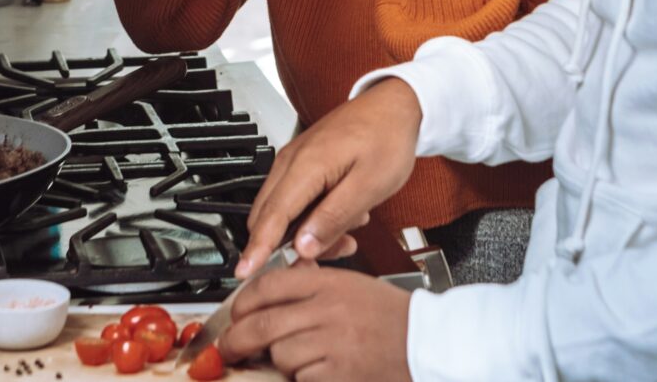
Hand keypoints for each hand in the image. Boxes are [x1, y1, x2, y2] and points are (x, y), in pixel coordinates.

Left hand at [221, 265, 411, 381]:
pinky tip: (317, 370)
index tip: (235, 315)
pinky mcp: (337, 374)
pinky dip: (302, 378)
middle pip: (261, 324)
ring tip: (298, 358)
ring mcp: (331, 343)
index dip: (242, 303)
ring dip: (279, 361)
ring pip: (279, 354)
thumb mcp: (351, 285)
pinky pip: (300, 378)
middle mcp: (327, 310)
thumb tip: (272, 290)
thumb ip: (313, 283)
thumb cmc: (391, 316)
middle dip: (236, 340)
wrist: (428, 342)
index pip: (268, 287)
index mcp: (329, 283)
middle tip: (229, 348)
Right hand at [239, 79, 420, 274]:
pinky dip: (312, 216)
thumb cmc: (387, 137)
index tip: (244, 271)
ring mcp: (295, 161)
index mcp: (306, 166)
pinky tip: (342, 216)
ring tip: (347, 233)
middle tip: (325, 257)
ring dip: (306, 231)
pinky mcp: (303, 164)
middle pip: (270, 217)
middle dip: (289, 246)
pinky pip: (295, 199)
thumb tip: (303, 245)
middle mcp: (292, 161)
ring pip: (283, 211)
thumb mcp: (369, 186)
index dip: (257, 249)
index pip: (272, 217)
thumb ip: (333, 217)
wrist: (395, 105)